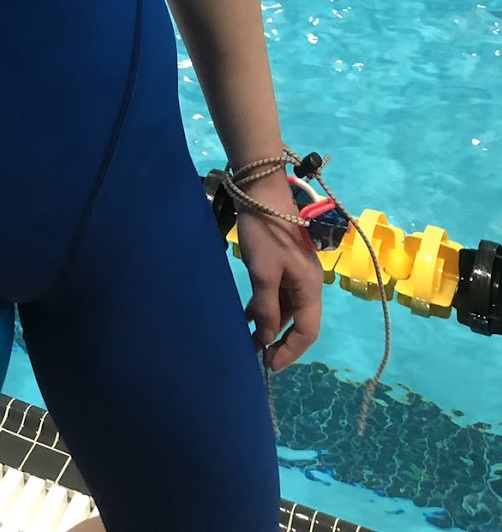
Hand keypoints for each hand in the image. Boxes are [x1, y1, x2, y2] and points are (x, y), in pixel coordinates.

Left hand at [236, 199, 322, 372]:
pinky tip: (247, 316)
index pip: (308, 331)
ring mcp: (294, 274)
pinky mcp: (281, 264)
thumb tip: (268, 339)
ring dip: (270, 326)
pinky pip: (276, 295)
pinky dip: (264, 308)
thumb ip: (267, 308)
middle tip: (257, 357)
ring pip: (286, 309)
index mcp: (310, 288)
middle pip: (299, 322)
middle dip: (280, 342)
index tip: (269, 365)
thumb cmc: (265, 233)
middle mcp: (307, 284)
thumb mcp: (263, 273)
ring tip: (248, 341)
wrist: (260, 191)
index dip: (290, 351)